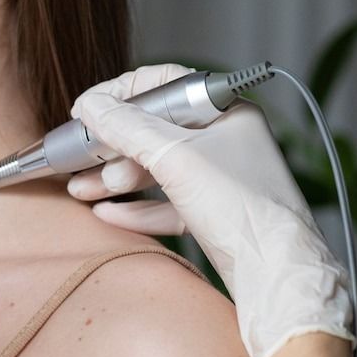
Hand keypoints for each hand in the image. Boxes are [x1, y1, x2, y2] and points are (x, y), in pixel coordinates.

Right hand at [67, 64, 354, 356]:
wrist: (277, 272)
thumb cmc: (241, 207)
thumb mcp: (176, 158)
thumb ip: (127, 128)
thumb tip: (91, 106)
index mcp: (226, 111)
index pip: (164, 84)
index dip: (120, 94)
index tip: (87, 110)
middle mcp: (224, 139)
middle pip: (153, 130)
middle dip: (111, 146)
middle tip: (78, 157)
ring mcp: (219, 178)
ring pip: (156, 169)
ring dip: (115, 178)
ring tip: (81, 190)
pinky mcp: (213, 213)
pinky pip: (165, 202)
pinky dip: (135, 208)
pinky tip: (107, 213)